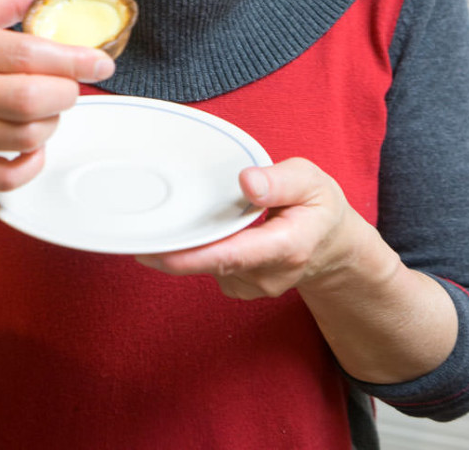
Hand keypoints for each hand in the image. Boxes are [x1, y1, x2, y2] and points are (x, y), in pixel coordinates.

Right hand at [0, 0, 115, 190]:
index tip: (102, 62)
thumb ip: (7, 1)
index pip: (24, 53)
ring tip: (47, 109)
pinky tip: (31, 145)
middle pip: (28, 99)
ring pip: (22, 137)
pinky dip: (30, 164)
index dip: (73, 59)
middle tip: (71, 86)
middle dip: (66, 94)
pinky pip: (1, 178)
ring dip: (51, 124)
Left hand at [137, 158, 358, 299]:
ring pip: (207, 265)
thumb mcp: (310, 181)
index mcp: (288, 246)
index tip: (157, 251)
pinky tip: (205, 229)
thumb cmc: (318, 207)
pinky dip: (198, 249)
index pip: (233, 255)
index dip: (193, 256)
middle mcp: (268, 274)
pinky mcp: (240, 287)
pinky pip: (209, 268)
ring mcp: (254, 286)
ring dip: (188, 244)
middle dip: (172, 251)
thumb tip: (246, 181)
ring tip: (184, 214)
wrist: (332, 246)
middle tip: (135, 233)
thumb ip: (280, 181)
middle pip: (211, 263)